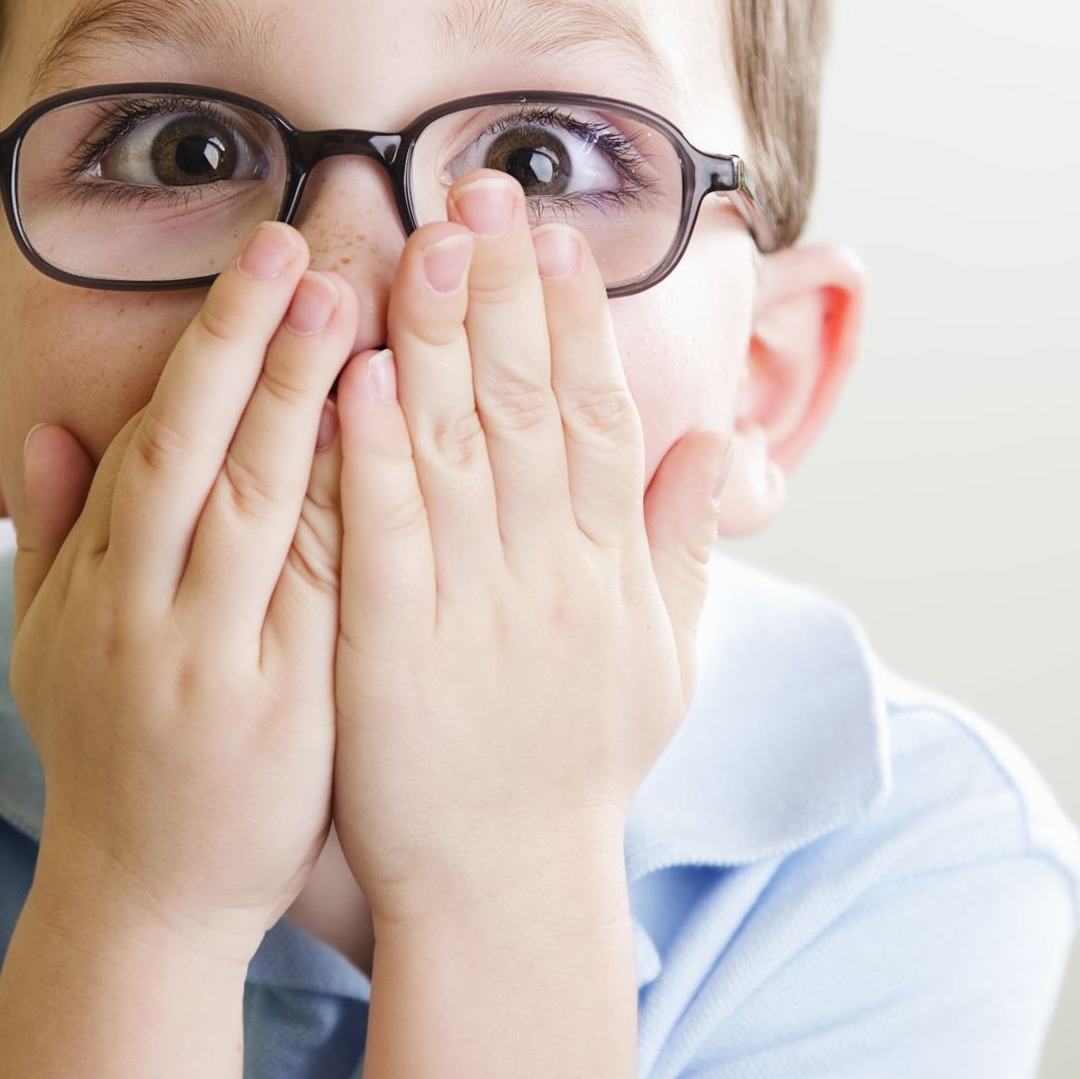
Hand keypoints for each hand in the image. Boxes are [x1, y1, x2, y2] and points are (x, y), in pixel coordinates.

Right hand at [9, 221, 358, 963]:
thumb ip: (50, 532)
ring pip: (256, 515)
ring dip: (303, 408)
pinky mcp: (279, 712)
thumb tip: (43, 427)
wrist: (143, 894)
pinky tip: (390, 446)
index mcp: (94, 585)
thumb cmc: (103, 746)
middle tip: (304, 247)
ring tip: (358, 315)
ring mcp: (211, 664)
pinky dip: (346, 515)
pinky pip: (317, 597)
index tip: (262, 262)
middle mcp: (143, 613)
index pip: (150, 443)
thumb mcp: (45, 640)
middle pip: (197, 456)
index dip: (207, 349)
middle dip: (250, 346)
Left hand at [331, 170, 728, 927]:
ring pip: (456, 450)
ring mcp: (472, 608)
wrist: (507, 889)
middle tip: (479, 190)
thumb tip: (721, 443)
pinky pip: (384, 537)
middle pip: (526, 406)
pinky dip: (373, 452)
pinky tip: (357, 373)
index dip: (570, 317)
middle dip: (503, 292)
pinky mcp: (391, 650)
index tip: (548, 231)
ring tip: (421, 243)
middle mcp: (549, 573)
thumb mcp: (663, 658)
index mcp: (606, 566)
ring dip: (439, 341)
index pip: (592, 413)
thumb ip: (685, 545)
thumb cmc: (574, 769)